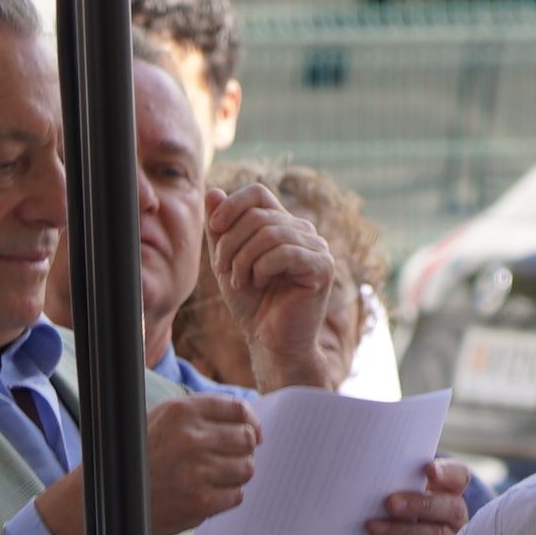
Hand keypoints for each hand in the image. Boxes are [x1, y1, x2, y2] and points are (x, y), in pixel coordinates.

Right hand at [142, 394, 265, 534]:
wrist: (111, 497)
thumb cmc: (140, 455)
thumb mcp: (162, 420)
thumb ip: (200, 414)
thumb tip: (246, 419)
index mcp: (182, 412)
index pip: (238, 409)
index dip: (251, 422)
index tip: (253, 432)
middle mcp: (191, 439)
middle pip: (247, 439)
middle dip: (245, 449)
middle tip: (235, 457)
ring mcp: (197, 472)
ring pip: (246, 468)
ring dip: (237, 474)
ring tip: (220, 477)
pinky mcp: (200, 502)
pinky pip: (236, 495)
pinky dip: (228, 496)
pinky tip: (210, 494)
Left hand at [208, 183, 344, 392]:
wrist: (270, 343)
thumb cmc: (252, 305)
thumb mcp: (227, 262)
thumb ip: (220, 230)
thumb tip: (212, 191)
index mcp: (283, 225)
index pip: (258, 193)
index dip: (232, 204)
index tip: (214, 228)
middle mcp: (304, 232)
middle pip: (258, 215)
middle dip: (231, 243)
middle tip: (223, 270)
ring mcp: (317, 248)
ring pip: (270, 233)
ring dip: (243, 259)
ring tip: (239, 282)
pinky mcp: (323, 267)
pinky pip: (285, 252)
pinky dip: (262, 268)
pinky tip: (258, 284)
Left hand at [324, 461, 469, 534]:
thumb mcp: (374, 515)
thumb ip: (383, 495)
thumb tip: (368, 476)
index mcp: (441, 500)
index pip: (459, 479)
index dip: (449, 473)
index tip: (428, 470)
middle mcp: (453, 525)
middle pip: (453, 507)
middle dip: (420, 503)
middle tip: (388, 502)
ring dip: (402, 530)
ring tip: (371, 527)